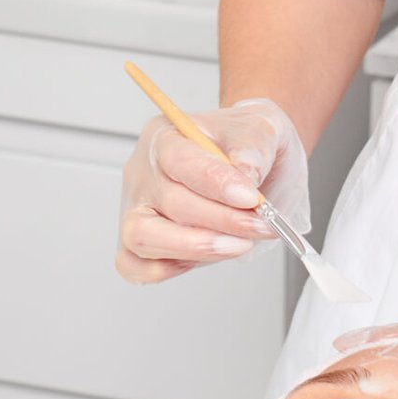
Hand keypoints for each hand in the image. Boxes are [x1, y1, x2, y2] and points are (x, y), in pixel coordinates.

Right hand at [116, 98, 310, 285]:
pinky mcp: (140, 242)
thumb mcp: (260, 130)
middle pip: (169, 203)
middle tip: (261, 224)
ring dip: (197, 247)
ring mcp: (137, 209)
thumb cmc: (245, 143)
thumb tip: (244, 174)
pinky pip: (136, 267)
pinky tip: (209, 255)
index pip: (179, 160)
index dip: (215, 182)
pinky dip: (171, 268)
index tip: (249, 197)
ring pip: (143, 237)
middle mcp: (143, 173)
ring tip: (240, 244)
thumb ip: (253, 148)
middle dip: (222, 220)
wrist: (250, 161)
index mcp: (165, 136)